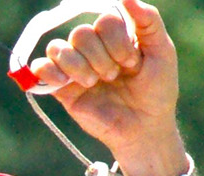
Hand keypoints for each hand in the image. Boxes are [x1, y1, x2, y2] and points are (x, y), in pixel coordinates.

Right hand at [30, 0, 185, 175]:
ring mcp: (75, 67)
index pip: (104, 20)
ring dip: (80, 67)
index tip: (133, 62)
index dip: (117, 41)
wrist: (145, 127)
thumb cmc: (156, 90)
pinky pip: (41, 68)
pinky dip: (48, 71)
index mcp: (114, 34)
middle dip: (102, 58)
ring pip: (58, 48)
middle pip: (81, 34)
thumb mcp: (162, 51)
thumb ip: (149, 21)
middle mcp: (92, 47)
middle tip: (115, 76)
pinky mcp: (62, 88)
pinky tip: (65, 82)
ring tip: (94, 84)